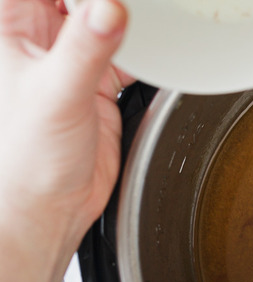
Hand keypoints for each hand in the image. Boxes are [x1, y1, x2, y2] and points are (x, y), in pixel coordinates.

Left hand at [0, 0, 132, 248]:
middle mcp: (37, 40)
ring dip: (125, 20)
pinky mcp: (97, 85)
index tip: (103, 1)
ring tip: (150, 20)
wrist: (47, 208)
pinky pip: (125, 54)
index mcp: (10, 29)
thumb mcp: (56, 94)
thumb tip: (111, 7)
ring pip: (100, 21)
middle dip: (102, 2)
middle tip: (132, 8)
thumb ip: (86, 48)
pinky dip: (143, 51)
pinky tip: (157, 51)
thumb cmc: (24, 159)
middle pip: (75, 0)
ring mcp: (70, 61)